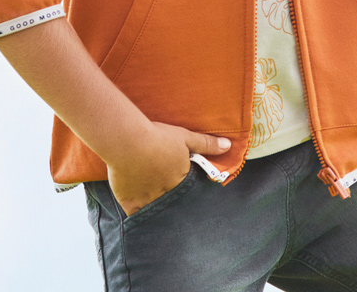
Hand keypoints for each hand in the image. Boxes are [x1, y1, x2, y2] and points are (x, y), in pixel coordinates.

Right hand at [107, 121, 230, 216]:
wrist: (128, 141)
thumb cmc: (158, 138)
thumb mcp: (186, 137)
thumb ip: (207, 144)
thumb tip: (229, 146)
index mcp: (181, 180)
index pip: (189, 191)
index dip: (188, 190)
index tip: (188, 191)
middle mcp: (166, 194)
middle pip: (174, 203)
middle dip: (175, 203)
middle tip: (175, 204)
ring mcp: (148, 200)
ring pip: (157, 211)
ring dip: (159, 210)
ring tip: (160, 216)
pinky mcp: (130, 203)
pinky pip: (136, 216)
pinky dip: (139, 217)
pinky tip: (140, 220)